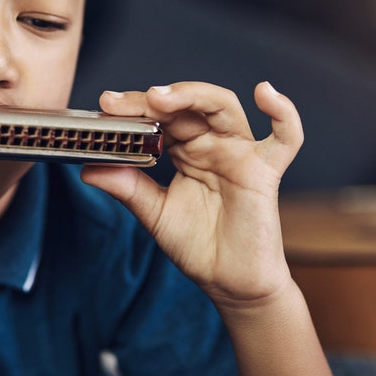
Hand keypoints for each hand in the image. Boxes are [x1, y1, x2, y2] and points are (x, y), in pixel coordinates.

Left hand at [80, 81, 302, 304]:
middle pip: (188, 105)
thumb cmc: (198, 246)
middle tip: (121, 103)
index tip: (106, 106)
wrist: (229, 283)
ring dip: (193, 95)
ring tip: (161, 98)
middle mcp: (213, 144)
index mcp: (186, 150)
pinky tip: (266, 92)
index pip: (161, 117)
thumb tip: (89, 168)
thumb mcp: (155, 214)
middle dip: (155, 99)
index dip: (135, 108)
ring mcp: (240, 153)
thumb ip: (128, 188)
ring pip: (223, 108)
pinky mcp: (265, 171)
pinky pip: (286, 138)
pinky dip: (283, 112)